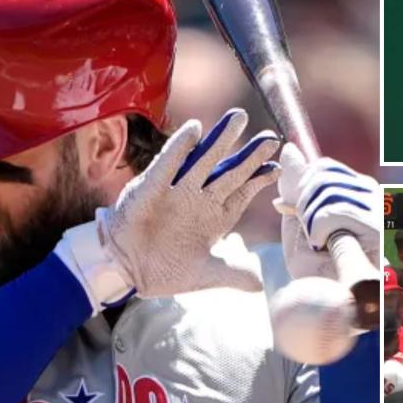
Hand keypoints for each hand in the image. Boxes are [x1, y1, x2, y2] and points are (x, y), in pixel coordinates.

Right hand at [55, 109, 279, 313]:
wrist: (125, 270)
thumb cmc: (164, 269)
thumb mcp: (203, 274)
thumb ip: (231, 274)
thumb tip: (260, 284)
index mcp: (214, 216)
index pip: (242, 192)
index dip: (259, 179)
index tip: (277, 166)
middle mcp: (199, 198)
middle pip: (230, 172)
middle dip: (250, 155)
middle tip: (271, 137)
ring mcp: (177, 191)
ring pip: (203, 161)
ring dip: (220, 140)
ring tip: (239, 118)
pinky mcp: (151, 188)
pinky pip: (168, 164)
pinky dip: (180, 147)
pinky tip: (195, 129)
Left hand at [275, 143, 378, 280]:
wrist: (331, 309)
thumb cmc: (318, 272)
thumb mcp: (300, 224)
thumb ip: (295, 188)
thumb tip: (290, 149)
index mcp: (358, 194)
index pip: (324, 168)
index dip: (301, 187)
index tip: (296, 213)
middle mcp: (373, 196)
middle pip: (322, 175)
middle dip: (302, 202)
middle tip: (308, 234)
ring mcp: (378, 209)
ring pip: (325, 192)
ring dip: (309, 220)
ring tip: (318, 244)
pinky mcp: (377, 226)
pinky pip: (333, 212)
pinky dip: (318, 230)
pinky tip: (324, 247)